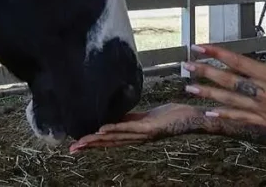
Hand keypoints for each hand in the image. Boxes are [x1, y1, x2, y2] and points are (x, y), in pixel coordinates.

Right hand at [68, 103, 203, 152]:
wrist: (193, 118)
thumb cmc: (173, 116)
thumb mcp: (148, 117)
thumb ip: (131, 118)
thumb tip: (114, 117)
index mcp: (135, 135)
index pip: (110, 140)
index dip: (93, 142)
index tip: (77, 145)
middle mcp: (137, 138)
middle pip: (110, 142)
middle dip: (90, 145)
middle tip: (73, 149)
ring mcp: (143, 134)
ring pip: (116, 137)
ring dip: (98, 139)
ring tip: (83, 141)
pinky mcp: (151, 128)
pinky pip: (130, 128)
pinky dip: (116, 128)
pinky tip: (104, 129)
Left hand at [184, 23, 265, 145]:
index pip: (238, 62)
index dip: (218, 54)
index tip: (201, 47)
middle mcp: (262, 93)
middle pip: (228, 81)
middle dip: (205, 72)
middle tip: (186, 66)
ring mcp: (262, 109)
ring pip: (229, 100)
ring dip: (208, 94)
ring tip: (190, 88)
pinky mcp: (265, 122)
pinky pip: (240, 118)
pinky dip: (224, 115)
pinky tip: (210, 113)